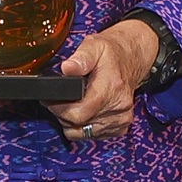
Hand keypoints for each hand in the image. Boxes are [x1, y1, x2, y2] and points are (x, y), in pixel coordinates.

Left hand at [47, 17, 159, 144]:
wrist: (131, 58)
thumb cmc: (111, 53)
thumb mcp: (94, 46)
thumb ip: (80, 58)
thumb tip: (67, 68)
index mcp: (111, 88)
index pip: (78, 113)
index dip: (59, 109)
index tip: (50, 100)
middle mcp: (119, 107)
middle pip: (79, 125)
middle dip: (63, 115)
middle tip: (57, 101)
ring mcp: (121, 119)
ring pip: (84, 133)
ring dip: (73, 122)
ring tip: (72, 105)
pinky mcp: (121, 127)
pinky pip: (94, 135)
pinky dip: (85, 126)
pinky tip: (85, 111)